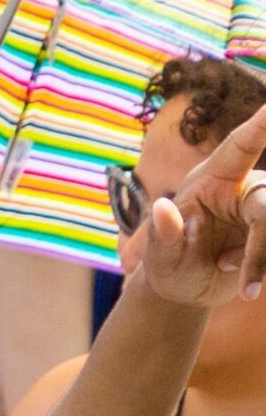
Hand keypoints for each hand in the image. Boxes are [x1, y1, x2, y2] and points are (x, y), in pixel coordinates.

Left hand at [141, 99, 265, 309]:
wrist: (186, 289)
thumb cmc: (169, 264)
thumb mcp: (160, 256)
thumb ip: (162, 235)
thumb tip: (161, 208)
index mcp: (213, 178)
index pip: (240, 146)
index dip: (260, 125)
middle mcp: (244, 187)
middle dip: (259, 249)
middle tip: (247, 290)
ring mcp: (262, 207)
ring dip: (258, 263)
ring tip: (229, 274)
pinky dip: (261, 270)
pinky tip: (246, 281)